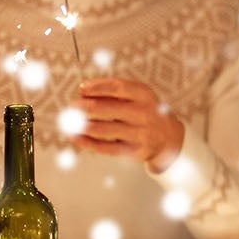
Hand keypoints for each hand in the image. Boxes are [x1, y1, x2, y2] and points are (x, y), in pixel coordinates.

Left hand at [71, 78, 185, 171]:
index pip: (117, 87)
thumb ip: (113, 92)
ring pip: (101, 130)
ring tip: (69, 122)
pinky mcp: (133, 151)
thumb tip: (83, 91)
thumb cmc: (144, 111)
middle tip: (71, 106)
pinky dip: (85, 142)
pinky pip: (103, 147)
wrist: (168, 138)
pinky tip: (74, 137)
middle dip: (83, 107)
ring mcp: (139, 133)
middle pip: (106, 109)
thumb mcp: (137, 96)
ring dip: (80, 126)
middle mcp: (144, 113)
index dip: (96, 87)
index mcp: (144, 95)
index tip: (82, 89)